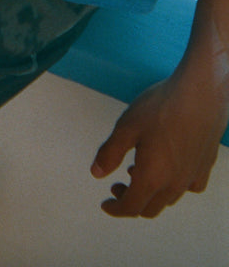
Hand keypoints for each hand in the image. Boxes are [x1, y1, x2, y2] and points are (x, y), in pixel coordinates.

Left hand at [90, 65, 228, 218]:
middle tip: (116, 186)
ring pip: (169, 198)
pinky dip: (174, 185)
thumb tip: (96, 173)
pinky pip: (189, 186)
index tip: (106, 203)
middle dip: (130, 201)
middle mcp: (174, 184)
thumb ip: (110, 153)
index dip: (115, 209)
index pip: (131, 207)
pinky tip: (169, 168)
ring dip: (150, 193)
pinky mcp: (206, 165)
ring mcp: (192, 176)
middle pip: (150, 207)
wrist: (200, 94)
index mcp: (152, 178)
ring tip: (137, 171)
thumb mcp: (126, 127)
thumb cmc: (160, 108)